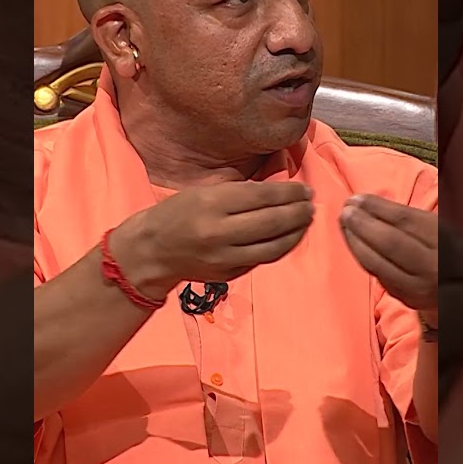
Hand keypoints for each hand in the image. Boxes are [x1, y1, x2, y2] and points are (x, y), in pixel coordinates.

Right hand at [112, 181, 314, 298]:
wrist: (151, 251)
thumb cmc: (177, 213)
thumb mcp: (203, 192)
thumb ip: (239, 193)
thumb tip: (279, 192)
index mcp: (212, 204)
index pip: (263, 196)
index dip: (289, 192)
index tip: (305, 189)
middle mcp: (219, 232)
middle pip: (272, 222)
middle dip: (298, 212)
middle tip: (311, 204)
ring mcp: (225, 257)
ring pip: (273, 246)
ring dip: (296, 233)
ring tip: (306, 221)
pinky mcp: (228, 274)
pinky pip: (262, 260)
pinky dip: (280, 248)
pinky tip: (288, 238)